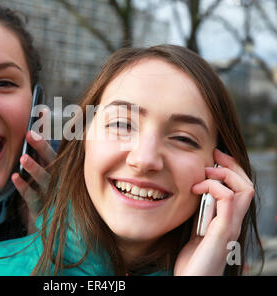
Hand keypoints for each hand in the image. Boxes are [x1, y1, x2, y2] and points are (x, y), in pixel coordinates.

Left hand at [11, 130, 56, 233]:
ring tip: (23, 157)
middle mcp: (56, 178)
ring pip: (44, 179)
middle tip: (30, 133)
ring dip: (34, 168)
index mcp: (56, 167)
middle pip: (51, 160)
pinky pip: (32, 197)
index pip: (51, 145)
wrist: (48, 224)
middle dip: (41, 146)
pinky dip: (23, 187)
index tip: (40, 113)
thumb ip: (39, 154)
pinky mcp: (40, 208)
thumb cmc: (43, 193)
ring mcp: (49, 193)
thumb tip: (31, 129)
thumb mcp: (43, 172)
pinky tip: (14, 178)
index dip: (46, 131)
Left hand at [174, 148, 253, 274]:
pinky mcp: (222, 232)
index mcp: (227, 220)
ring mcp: (230, 227)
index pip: (239, 189)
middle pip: (247, 185)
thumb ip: (200, 214)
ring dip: (225, 174)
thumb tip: (193, 192)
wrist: (191, 282)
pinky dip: (214, 187)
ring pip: (244, 190)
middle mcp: (233, 222)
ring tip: (205, 173)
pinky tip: (197, 189)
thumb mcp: (195, 230)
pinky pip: (227, 200)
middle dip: (232, 165)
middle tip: (214, 155)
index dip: (231, 169)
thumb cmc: (190, 260)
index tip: (214, 157)